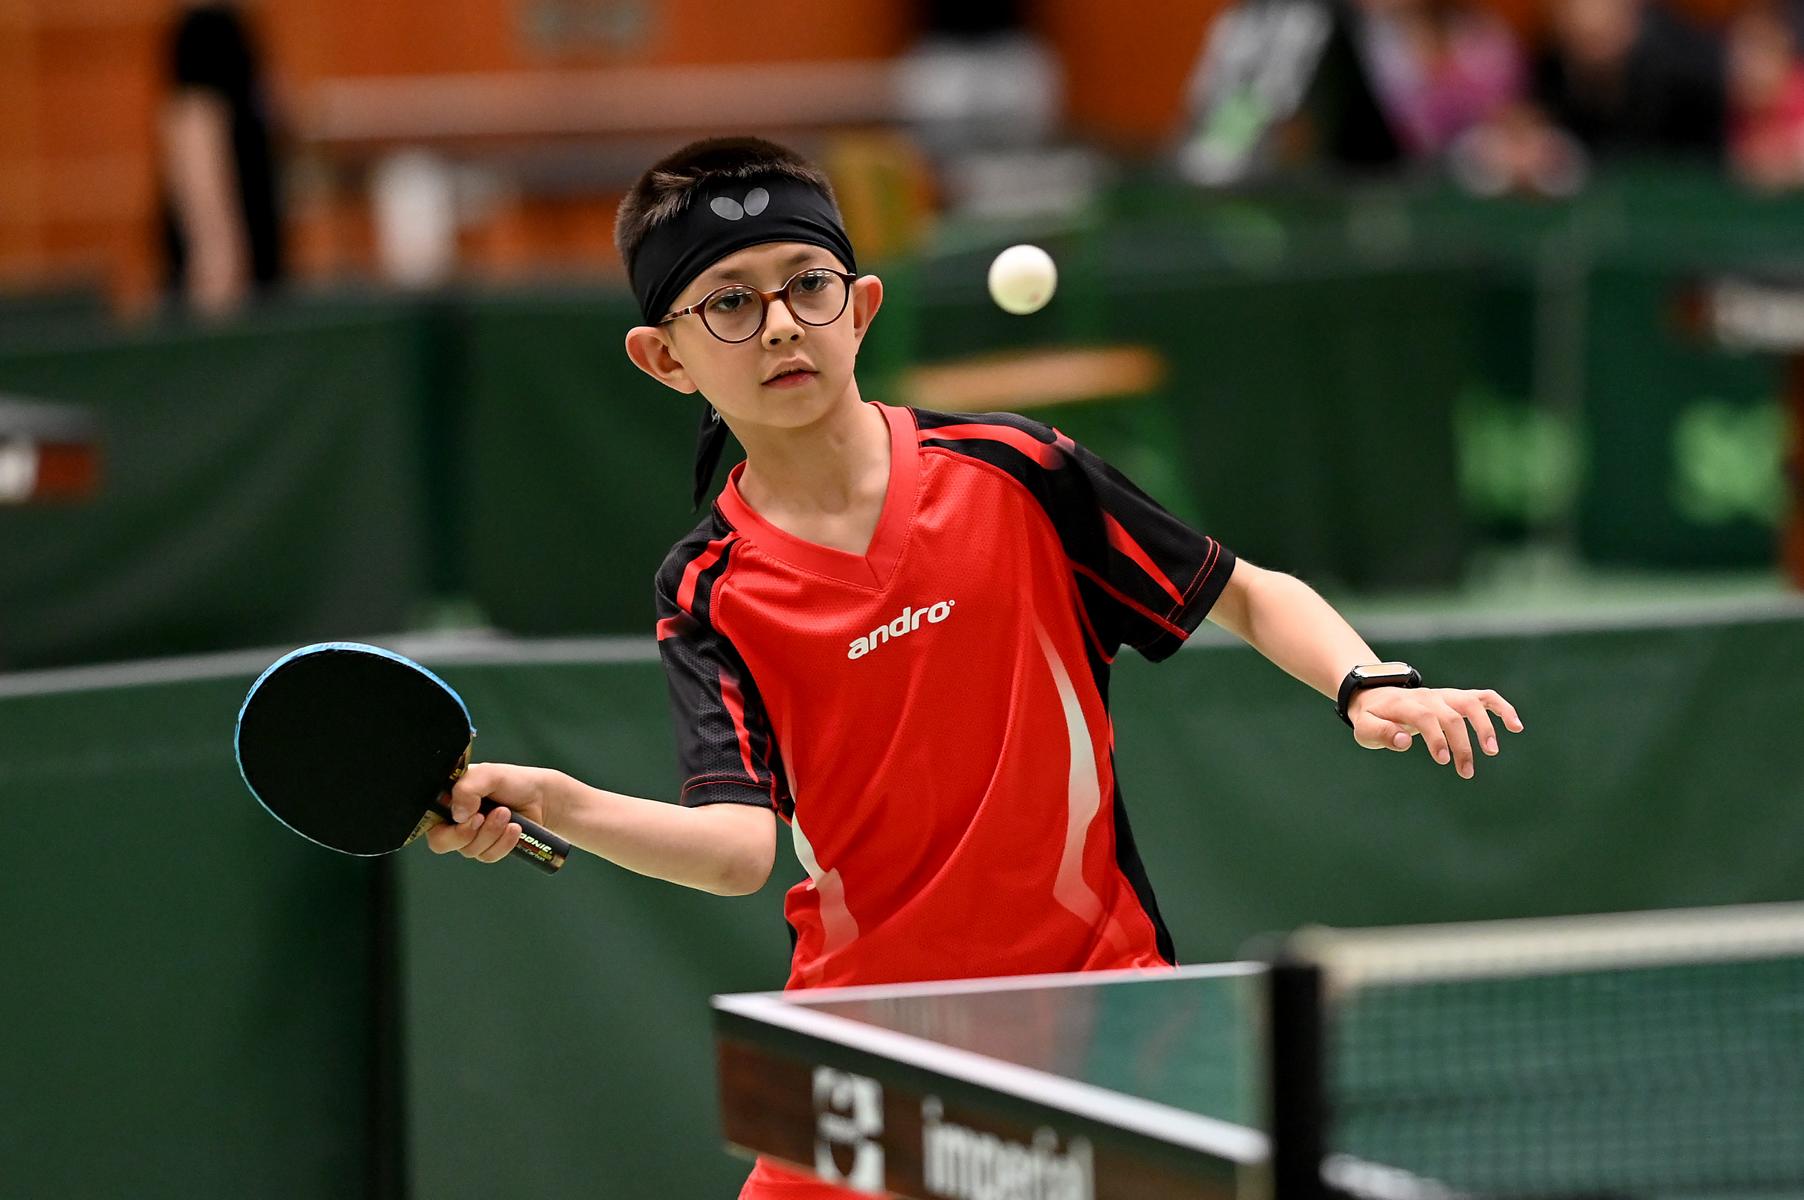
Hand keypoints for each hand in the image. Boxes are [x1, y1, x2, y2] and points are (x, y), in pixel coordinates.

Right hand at [425, 762, 561, 863]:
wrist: (544, 799)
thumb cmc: (515, 782)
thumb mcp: (489, 774)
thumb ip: (467, 788)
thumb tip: (458, 814)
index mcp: (449, 798)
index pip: (426, 819)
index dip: (442, 822)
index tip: (466, 814)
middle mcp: (456, 819)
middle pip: (441, 842)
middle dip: (466, 832)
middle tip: (485, 816)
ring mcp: (472, 835)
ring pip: (468, 850)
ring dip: (490, 833)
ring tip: (507, 815)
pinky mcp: (488, 848)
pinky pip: (487, 856)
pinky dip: (502, 843)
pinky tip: (514, 829)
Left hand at [1349, 687, 1522, 779]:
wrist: (1376, 696)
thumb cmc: (1372, 718)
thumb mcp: (1365, 728)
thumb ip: (1382, 734)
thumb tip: (1404, 742)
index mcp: (1405, 704)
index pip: (1426, 716)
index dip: (1436, 737)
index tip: (1443, 760)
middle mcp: (1429, 696)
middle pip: (1451, 715)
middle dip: (1461, 743)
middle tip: (1466, 772)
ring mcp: (1445, 695)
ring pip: (1471, 703)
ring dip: (1485, 725)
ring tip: (1492, 751)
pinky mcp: (1457, 698)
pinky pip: (1484, 697)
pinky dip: (1502, 708)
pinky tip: (1516, 726)